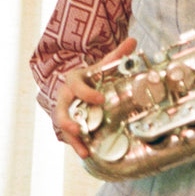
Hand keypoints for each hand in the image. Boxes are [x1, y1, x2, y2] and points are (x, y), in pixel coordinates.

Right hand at [51, 37, 136, 157]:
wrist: (78, 85)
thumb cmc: (92, 76)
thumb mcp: (103, 64)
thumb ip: (117, 55)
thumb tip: (133, 41)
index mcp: (74, 81)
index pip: (76, 86)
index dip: (86, 93)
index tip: (100, 100)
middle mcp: (66, 97)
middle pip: (61, 109)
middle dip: (67, 120)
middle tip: (78, 128)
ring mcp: (65, 112)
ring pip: (63, 126)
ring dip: (72, 139)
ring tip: (83, 150)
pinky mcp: (69, 124)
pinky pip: (70, 136)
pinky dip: (77, 145)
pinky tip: (87, 154)